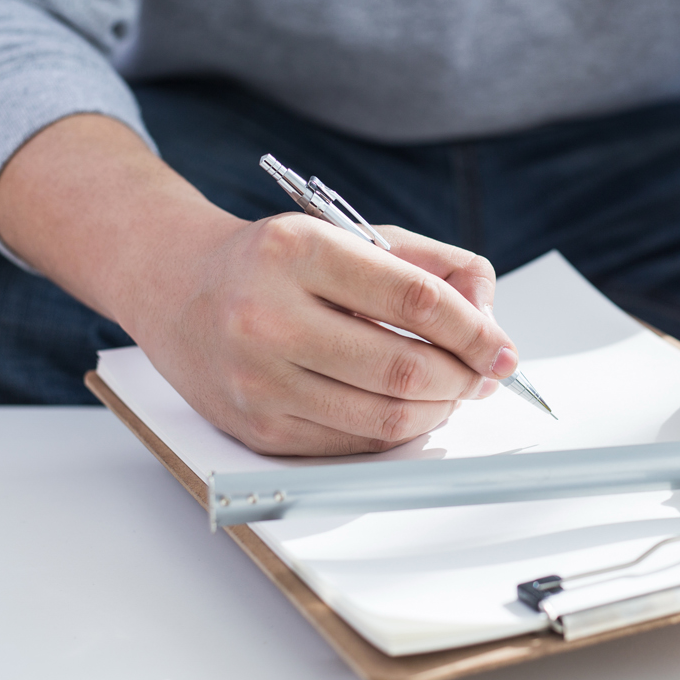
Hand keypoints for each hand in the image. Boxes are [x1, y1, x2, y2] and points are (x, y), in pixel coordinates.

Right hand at [137, 216, 518, 455]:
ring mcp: (259, 379)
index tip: (504, 349)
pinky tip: (406, 406)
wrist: (176, 289)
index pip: (415, 300)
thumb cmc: (276, 263)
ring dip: (438, 410)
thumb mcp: (351, 236)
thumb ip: (431, 265)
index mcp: (297, 251)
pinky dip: (396, 430)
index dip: (475, 331)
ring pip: (385, 416)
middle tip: (484, 374)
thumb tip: (488, 318)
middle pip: (405, 366)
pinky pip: (353, 444)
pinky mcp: (257, 427)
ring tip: (450, 391)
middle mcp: (269, 316)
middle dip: (464, 377)